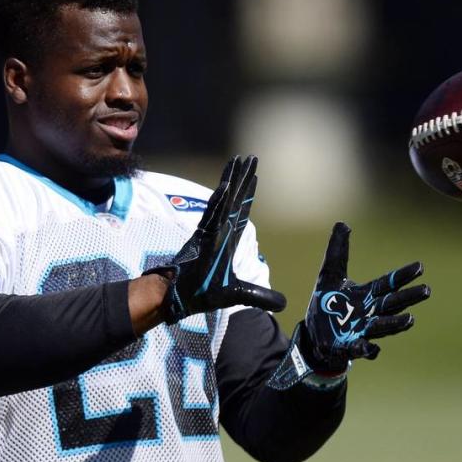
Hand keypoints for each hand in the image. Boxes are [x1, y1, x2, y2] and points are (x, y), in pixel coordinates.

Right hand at [144, 155, 286, 323]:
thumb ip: (260, 297)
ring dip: (232, 181)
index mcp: (227, 242)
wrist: (178, 299)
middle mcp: (219, 233)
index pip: (241, 213)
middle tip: (251, 157)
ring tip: (239, 160)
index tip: (254, 176)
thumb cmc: (202, 294)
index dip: (248, 195)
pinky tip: (226, 186)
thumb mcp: (238, 295)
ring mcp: (209, 233)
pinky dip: (218, 202)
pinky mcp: (200, 238)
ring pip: (224, 201)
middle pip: (234, 200)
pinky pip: (212, 216)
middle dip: (243, 178)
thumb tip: (284, 304)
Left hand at [297, 222, 429, 373]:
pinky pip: (362, 349)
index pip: (388, 283)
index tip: (420, 266)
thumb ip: (337, 252)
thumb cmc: (327, 305)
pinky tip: (373, 348)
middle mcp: (369, 313)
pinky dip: (368, 349)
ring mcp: (362, 331)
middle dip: (408, 298)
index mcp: (367, 295)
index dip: (403, 276)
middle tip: (426, 290)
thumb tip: (342, 223)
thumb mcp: (328, 274)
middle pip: (392, 304)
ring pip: (382, 327)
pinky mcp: (350, 347)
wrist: (313, 334)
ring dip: (396, 324)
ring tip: (410, 320)